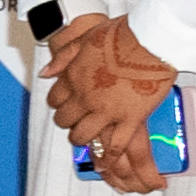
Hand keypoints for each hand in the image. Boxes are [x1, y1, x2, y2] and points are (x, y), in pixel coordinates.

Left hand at [47, 14, 178, 192]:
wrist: (150, 39)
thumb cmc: (121, 34)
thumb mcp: (84, 39)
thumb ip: (63, 58)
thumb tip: (45, 73)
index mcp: (73, 78)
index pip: (55, 99)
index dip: (59, 103)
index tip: (64, 105)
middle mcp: (85, 97)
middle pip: (66, 119)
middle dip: (68, 122)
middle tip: (74, 123)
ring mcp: (107, 110)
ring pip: (84, 134)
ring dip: (82, 139)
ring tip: (85, 140)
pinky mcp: (130, 118)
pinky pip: (116, 144)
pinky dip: (110, 155)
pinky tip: (107, 161)